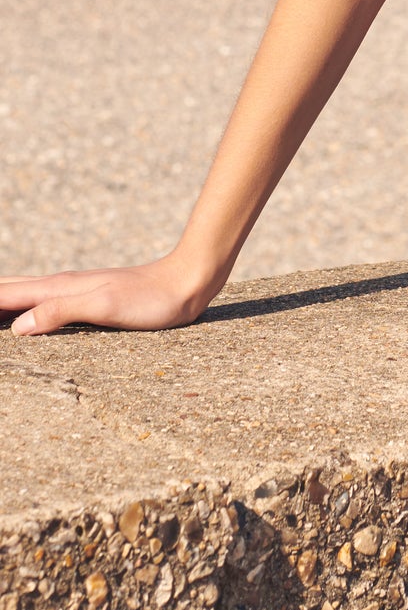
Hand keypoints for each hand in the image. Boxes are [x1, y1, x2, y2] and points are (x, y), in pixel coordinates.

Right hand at [1, 252, 217, 336]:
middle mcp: (63, 287)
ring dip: (4, 302)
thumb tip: (17, 326)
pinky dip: (26, 308)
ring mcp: (75, 292)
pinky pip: (46, 302)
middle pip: (12, 290)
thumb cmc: (150, 299)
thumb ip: (61, 312)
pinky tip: (28, 319)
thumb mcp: (104, 307)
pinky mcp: (90, 300)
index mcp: (60, 288)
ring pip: (27, 294)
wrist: (187, 282)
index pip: (6, 294)